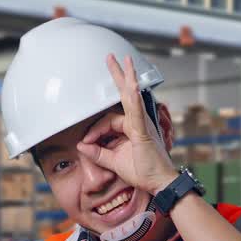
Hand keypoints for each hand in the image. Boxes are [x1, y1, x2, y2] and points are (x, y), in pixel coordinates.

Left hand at [77, 54, 178, 194]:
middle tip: (111, 57)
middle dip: (117, 75)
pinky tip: (131, 84)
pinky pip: (136, 111)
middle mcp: (137, 121)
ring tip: (122, 60)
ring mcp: (142, 124)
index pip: (107, 122)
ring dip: (126, 77)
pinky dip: (133, 97)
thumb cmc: (142, 172)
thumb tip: (80, 146)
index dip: (94, 132)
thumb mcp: (113, 163)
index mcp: (131, 128)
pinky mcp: (143, 130)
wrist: (159, 183)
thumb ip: (97, 153)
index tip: (86, 144)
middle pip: (124, 95)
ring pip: (130, 98)